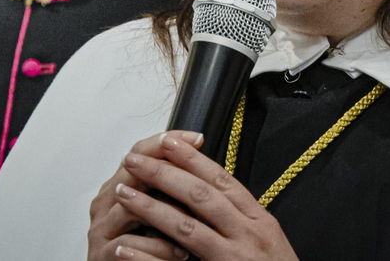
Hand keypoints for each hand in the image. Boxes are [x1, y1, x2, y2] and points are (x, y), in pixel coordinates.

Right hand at [88, 131, 193, 260]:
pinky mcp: (101, 254)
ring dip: (166, 216)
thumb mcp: (156, 211)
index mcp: (118, 185)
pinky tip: (180, 254)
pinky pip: (129, 245)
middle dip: (168, 172)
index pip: (140, 151)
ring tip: (196, 226)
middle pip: (132, 173)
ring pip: (129, 209)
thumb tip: (198, 161)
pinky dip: (158, 249)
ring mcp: (100, 228)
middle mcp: (105, 202)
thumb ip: (167, 189)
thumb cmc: (141, 246)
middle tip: (199, 174)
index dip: (168, 141)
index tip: (197, 138)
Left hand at [111, 132, 299, 260]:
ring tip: (123, 193)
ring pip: (186, 228)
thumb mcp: (265, 239)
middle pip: (200, 197)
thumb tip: (210, 188)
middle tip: (134, 160)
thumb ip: (241, 216)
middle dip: (163, 174)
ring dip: (150, 208)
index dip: (192, 159)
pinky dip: (147, 259)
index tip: (167, 141)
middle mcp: (249, 237)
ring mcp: (234, 260)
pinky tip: (125, 249)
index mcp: (260, 221)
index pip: (222, 180)